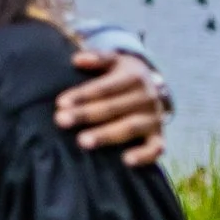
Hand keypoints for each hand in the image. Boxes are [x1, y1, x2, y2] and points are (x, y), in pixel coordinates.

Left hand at [56, 46, 167, 166]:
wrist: (153, 88)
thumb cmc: (122, 75)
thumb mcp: (113, 61)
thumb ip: (97, 58)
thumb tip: (77, 59)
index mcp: (134, 76)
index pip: (104, 87)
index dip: (82, 95)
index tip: (60, 103)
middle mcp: (147, 97)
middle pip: (113, 107)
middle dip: (85, 115)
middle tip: (61, 121)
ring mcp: (154, 118)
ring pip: (129, 127)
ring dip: (105, 135)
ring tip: (82, 141)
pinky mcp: (158, 137)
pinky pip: (156, 149)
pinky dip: (144, 156)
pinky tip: (126, 161)